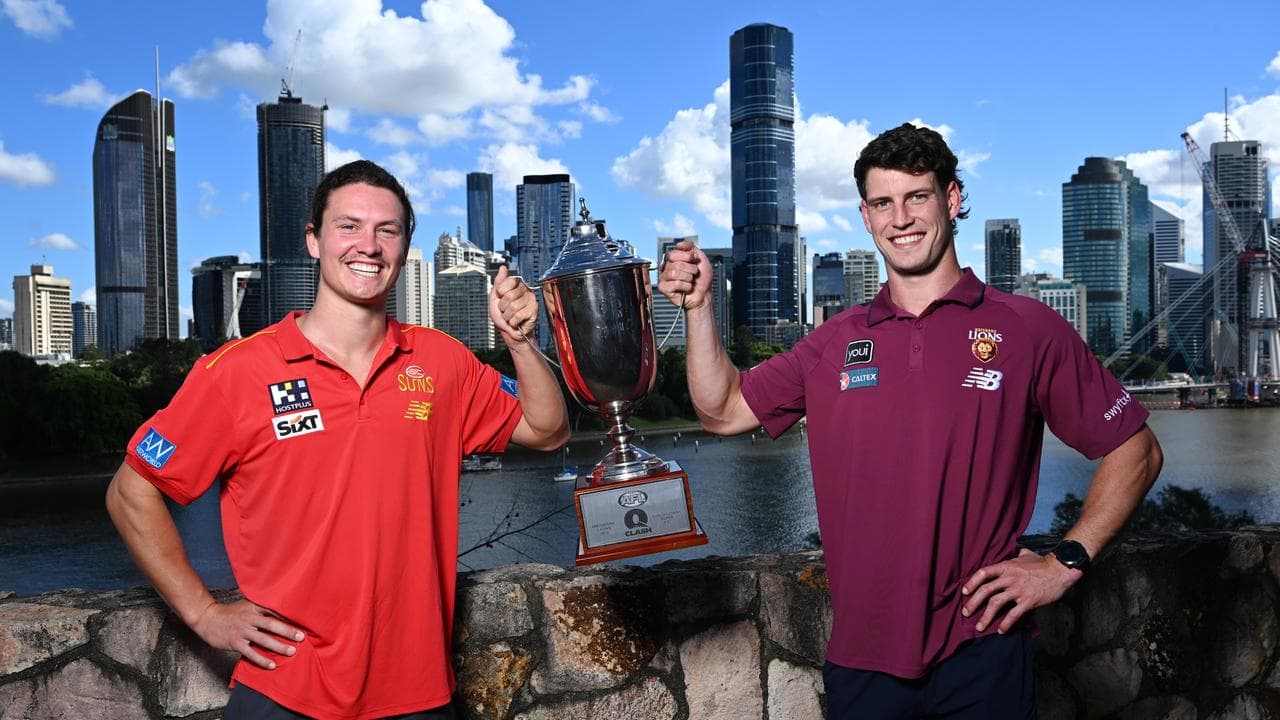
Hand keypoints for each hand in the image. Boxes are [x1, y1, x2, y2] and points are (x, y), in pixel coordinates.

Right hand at [190, 599, 303, 669]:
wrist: (207, 618)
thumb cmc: (230, 613)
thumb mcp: (246, 605)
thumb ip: (261, 607)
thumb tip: (281, 610)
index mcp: (254, 607)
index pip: (274, 610)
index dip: (288, 616)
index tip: (302, 621)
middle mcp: (249, 618)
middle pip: (272, 624)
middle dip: (288, 631)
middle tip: (301, 637)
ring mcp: (242, 631)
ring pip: (263, 639)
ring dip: (278, 646)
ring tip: (291, 652)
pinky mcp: (235, 643)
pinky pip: (250, 653)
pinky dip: (261, 660)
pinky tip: (271, 665)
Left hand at [490, 265, 537, 345]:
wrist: (508, 331)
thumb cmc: (502, 315)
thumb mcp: (495, 296)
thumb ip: (499, 282)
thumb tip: (503, 268)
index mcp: (516, 285)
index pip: (509, 282)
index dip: (501, 292)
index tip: (501, 297)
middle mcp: (525, 290)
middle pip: (509, 295)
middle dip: (503, 307)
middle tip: (506, 310)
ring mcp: (531, 300)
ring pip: (513, 307)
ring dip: (507, 316)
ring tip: (510, 316)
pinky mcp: (534, 311)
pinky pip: (518, 315)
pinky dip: (513, 322)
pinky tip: (516, 321)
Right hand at [657, 240, 711, 310]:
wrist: (704, 294)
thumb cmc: (701, 278)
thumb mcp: (700, 257)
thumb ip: (690, 246)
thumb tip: (679, 244)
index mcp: (673, 259)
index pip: (674, 252)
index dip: (687, 256)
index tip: (694, 260)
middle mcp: (667, 267)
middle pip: (676, 263)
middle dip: (690, 269)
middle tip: (693, 273)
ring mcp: (664, 277)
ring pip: (675, 273)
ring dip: (688, 278)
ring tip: (690, 281)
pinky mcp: (664, 288)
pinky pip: (675, 284)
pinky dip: (686, 286)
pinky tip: (687, 288)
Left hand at [960, 548, 1080, 633]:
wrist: (1060, 571)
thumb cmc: (1042, 563)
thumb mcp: (1025, 555)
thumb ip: (1016, 555)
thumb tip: (1015, 552)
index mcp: (1006, 566)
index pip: (983, 573)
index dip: (972, 582)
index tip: (965, 592)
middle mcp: (1009, 578)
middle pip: (985, 590)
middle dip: (973, 603)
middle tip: (966, 613)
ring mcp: (1018, 590)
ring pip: (996, 603)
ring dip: (986, 617)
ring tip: (980, 626)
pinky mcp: (1028, 600)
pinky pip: (1013, 614)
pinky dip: (1006, 624)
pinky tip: (1001, 630)